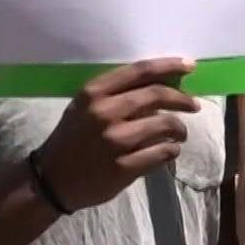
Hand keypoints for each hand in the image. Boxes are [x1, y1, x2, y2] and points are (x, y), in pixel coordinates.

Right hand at [35, 58, 200, 211]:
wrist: (51, 179)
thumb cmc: (72, 138)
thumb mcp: (84, 107)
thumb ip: (116, 95)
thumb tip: (160, 85)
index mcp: (94, 93)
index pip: (140, 71)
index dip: (169, 66)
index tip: (189, 66)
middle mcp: (105, 113)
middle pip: (157, 95)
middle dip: (182, 99)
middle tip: (193, 105)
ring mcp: (115, 142)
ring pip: (165, 126)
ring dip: (179, 129)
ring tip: (179, 134)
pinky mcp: (123, 169)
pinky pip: (162, 154)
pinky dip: (171, 151)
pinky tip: (169, 151)